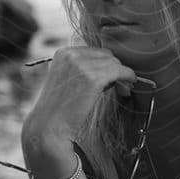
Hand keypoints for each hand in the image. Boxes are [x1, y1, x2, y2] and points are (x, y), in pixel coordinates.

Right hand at [22, 45, 138, 144]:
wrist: (49, 126)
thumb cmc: (58, 109)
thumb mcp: (64, 79)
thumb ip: (80, 68)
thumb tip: (109, 65)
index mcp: (64, 53)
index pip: (95, 52)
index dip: (106, 64)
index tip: (112, 77)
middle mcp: (72, 55)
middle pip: (107, 55)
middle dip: (115, 69)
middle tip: (121, 85)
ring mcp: (82, 65)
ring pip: (115, 63)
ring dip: (122, 75)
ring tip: (124, 89)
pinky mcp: (93, 79)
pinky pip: (120, 71)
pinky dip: (128, 76)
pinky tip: (130, 84)